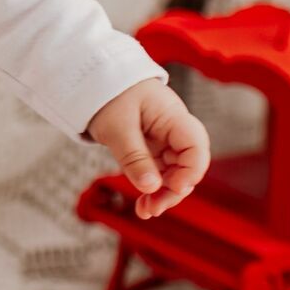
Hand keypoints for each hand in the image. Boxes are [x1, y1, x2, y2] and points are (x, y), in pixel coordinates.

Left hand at [86, 80, 210, 218]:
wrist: (93, 79)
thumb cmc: (107, 92)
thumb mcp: (116, 127)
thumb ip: (134, 157)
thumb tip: (150, 188)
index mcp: (172, 116)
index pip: (196, 146)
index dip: (191, 171)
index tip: (174, 187)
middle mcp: (173, 129)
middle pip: (187, 164)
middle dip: (174, 190)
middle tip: (153, 208)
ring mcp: (163, 139)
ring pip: (173, 172)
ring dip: (162, 193)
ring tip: (145, 211)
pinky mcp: (151, 147)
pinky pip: (158, 170)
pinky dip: (152, 186)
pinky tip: (144, 202)